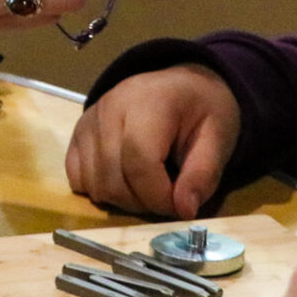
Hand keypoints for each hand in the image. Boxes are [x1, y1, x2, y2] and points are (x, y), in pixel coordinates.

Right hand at [64, 64, 239, 217]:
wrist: (181, 85)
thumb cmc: (202, 110)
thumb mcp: (219, 137)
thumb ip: (203, 174)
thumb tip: (184, 210)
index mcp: (150, 102)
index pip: (139, 162)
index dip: (158, 196)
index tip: (180, 206)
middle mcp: (111, 106)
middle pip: (113, 178)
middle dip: (144, 202)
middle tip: (168, 196)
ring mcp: (89, 119)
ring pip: (95, 183)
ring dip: (123, 200)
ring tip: (149, 186)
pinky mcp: (77, 132)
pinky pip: (77, 176)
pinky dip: (99, 189)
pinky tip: (124, 180)